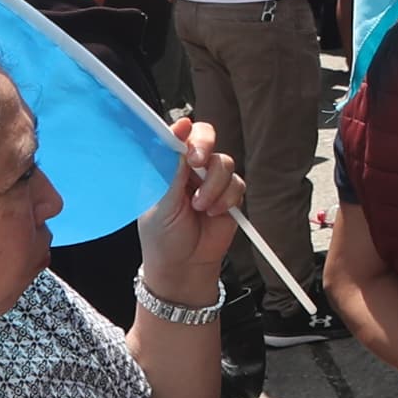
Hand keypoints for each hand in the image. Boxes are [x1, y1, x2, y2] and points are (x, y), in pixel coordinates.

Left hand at [136, 120, 242, 303]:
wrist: (184, 267)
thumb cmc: (162, 238)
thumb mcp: (160, 202)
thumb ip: (171, 169)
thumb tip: (176, 135)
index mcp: (167, 167)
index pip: (177, 136)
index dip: (183, 130)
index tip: (184, 131)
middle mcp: (189, 170)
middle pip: (205, 138)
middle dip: (204, 148)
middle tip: (198, 162)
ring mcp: (210, 182)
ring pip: (224, 162)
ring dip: (214, 186)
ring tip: (201, 207)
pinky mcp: (229, 196)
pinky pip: (237, 184)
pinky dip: (227, 199)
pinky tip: (214, 213)